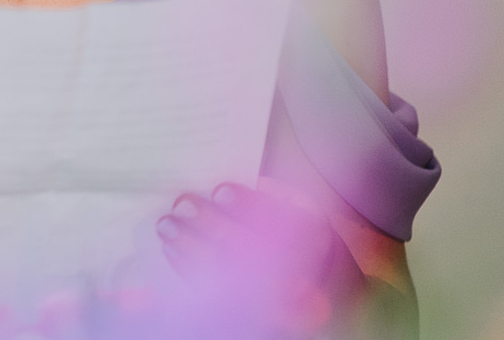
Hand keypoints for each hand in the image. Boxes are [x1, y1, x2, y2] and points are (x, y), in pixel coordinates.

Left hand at [154, 176, 363, 338]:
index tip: (220, 189)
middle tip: (181, 203)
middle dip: (209, 224)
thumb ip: (287, 202)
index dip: (247, 206)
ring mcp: (274, 306)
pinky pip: (213, 296)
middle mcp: (300, 282)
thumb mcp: (316, 224)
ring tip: (166, 225)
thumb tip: (254, 184)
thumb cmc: (320, 256)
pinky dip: (189, 270)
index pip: (279, 224)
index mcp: (319, 250)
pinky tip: (173, 250)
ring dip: (190, 247)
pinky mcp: (253, 318)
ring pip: (223, 275)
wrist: (336, 307)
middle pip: (247, 250)